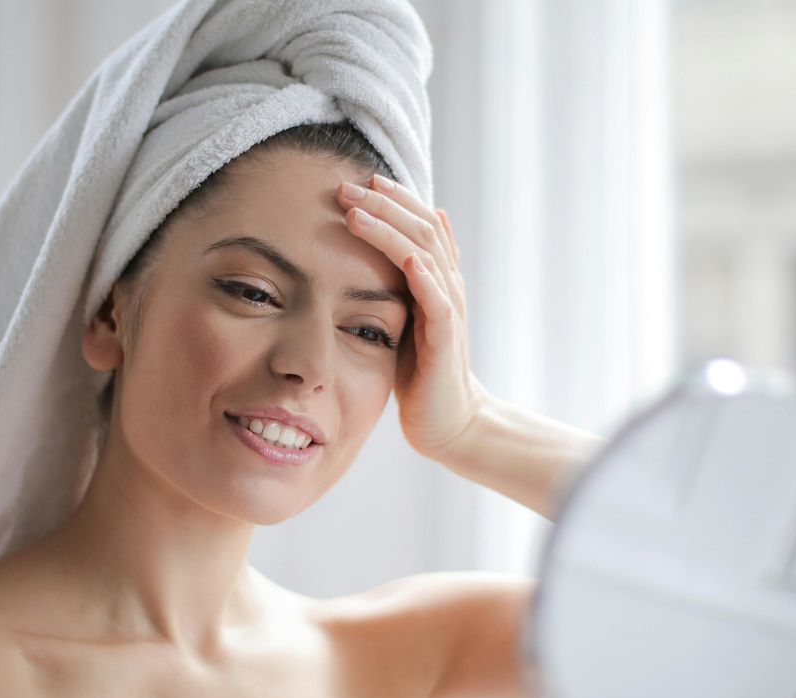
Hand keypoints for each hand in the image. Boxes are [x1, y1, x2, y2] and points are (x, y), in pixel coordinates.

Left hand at [335, 174, 488, 458]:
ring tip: (358, 211)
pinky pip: (438, 300)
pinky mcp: (445, 340)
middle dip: (384, 204)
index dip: (393, 198)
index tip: (359, 179)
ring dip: (391, 230)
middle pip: (422, 228)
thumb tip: (395, 247)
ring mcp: (449, 310)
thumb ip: (399, 283)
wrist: (446, 420)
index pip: (420, 222)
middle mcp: (448, 285)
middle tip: (346, 185)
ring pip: (426, 255)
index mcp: (437, 277)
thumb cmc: (420, 371)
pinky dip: (423, 275)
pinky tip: (406, 258)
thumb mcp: (405, 317)